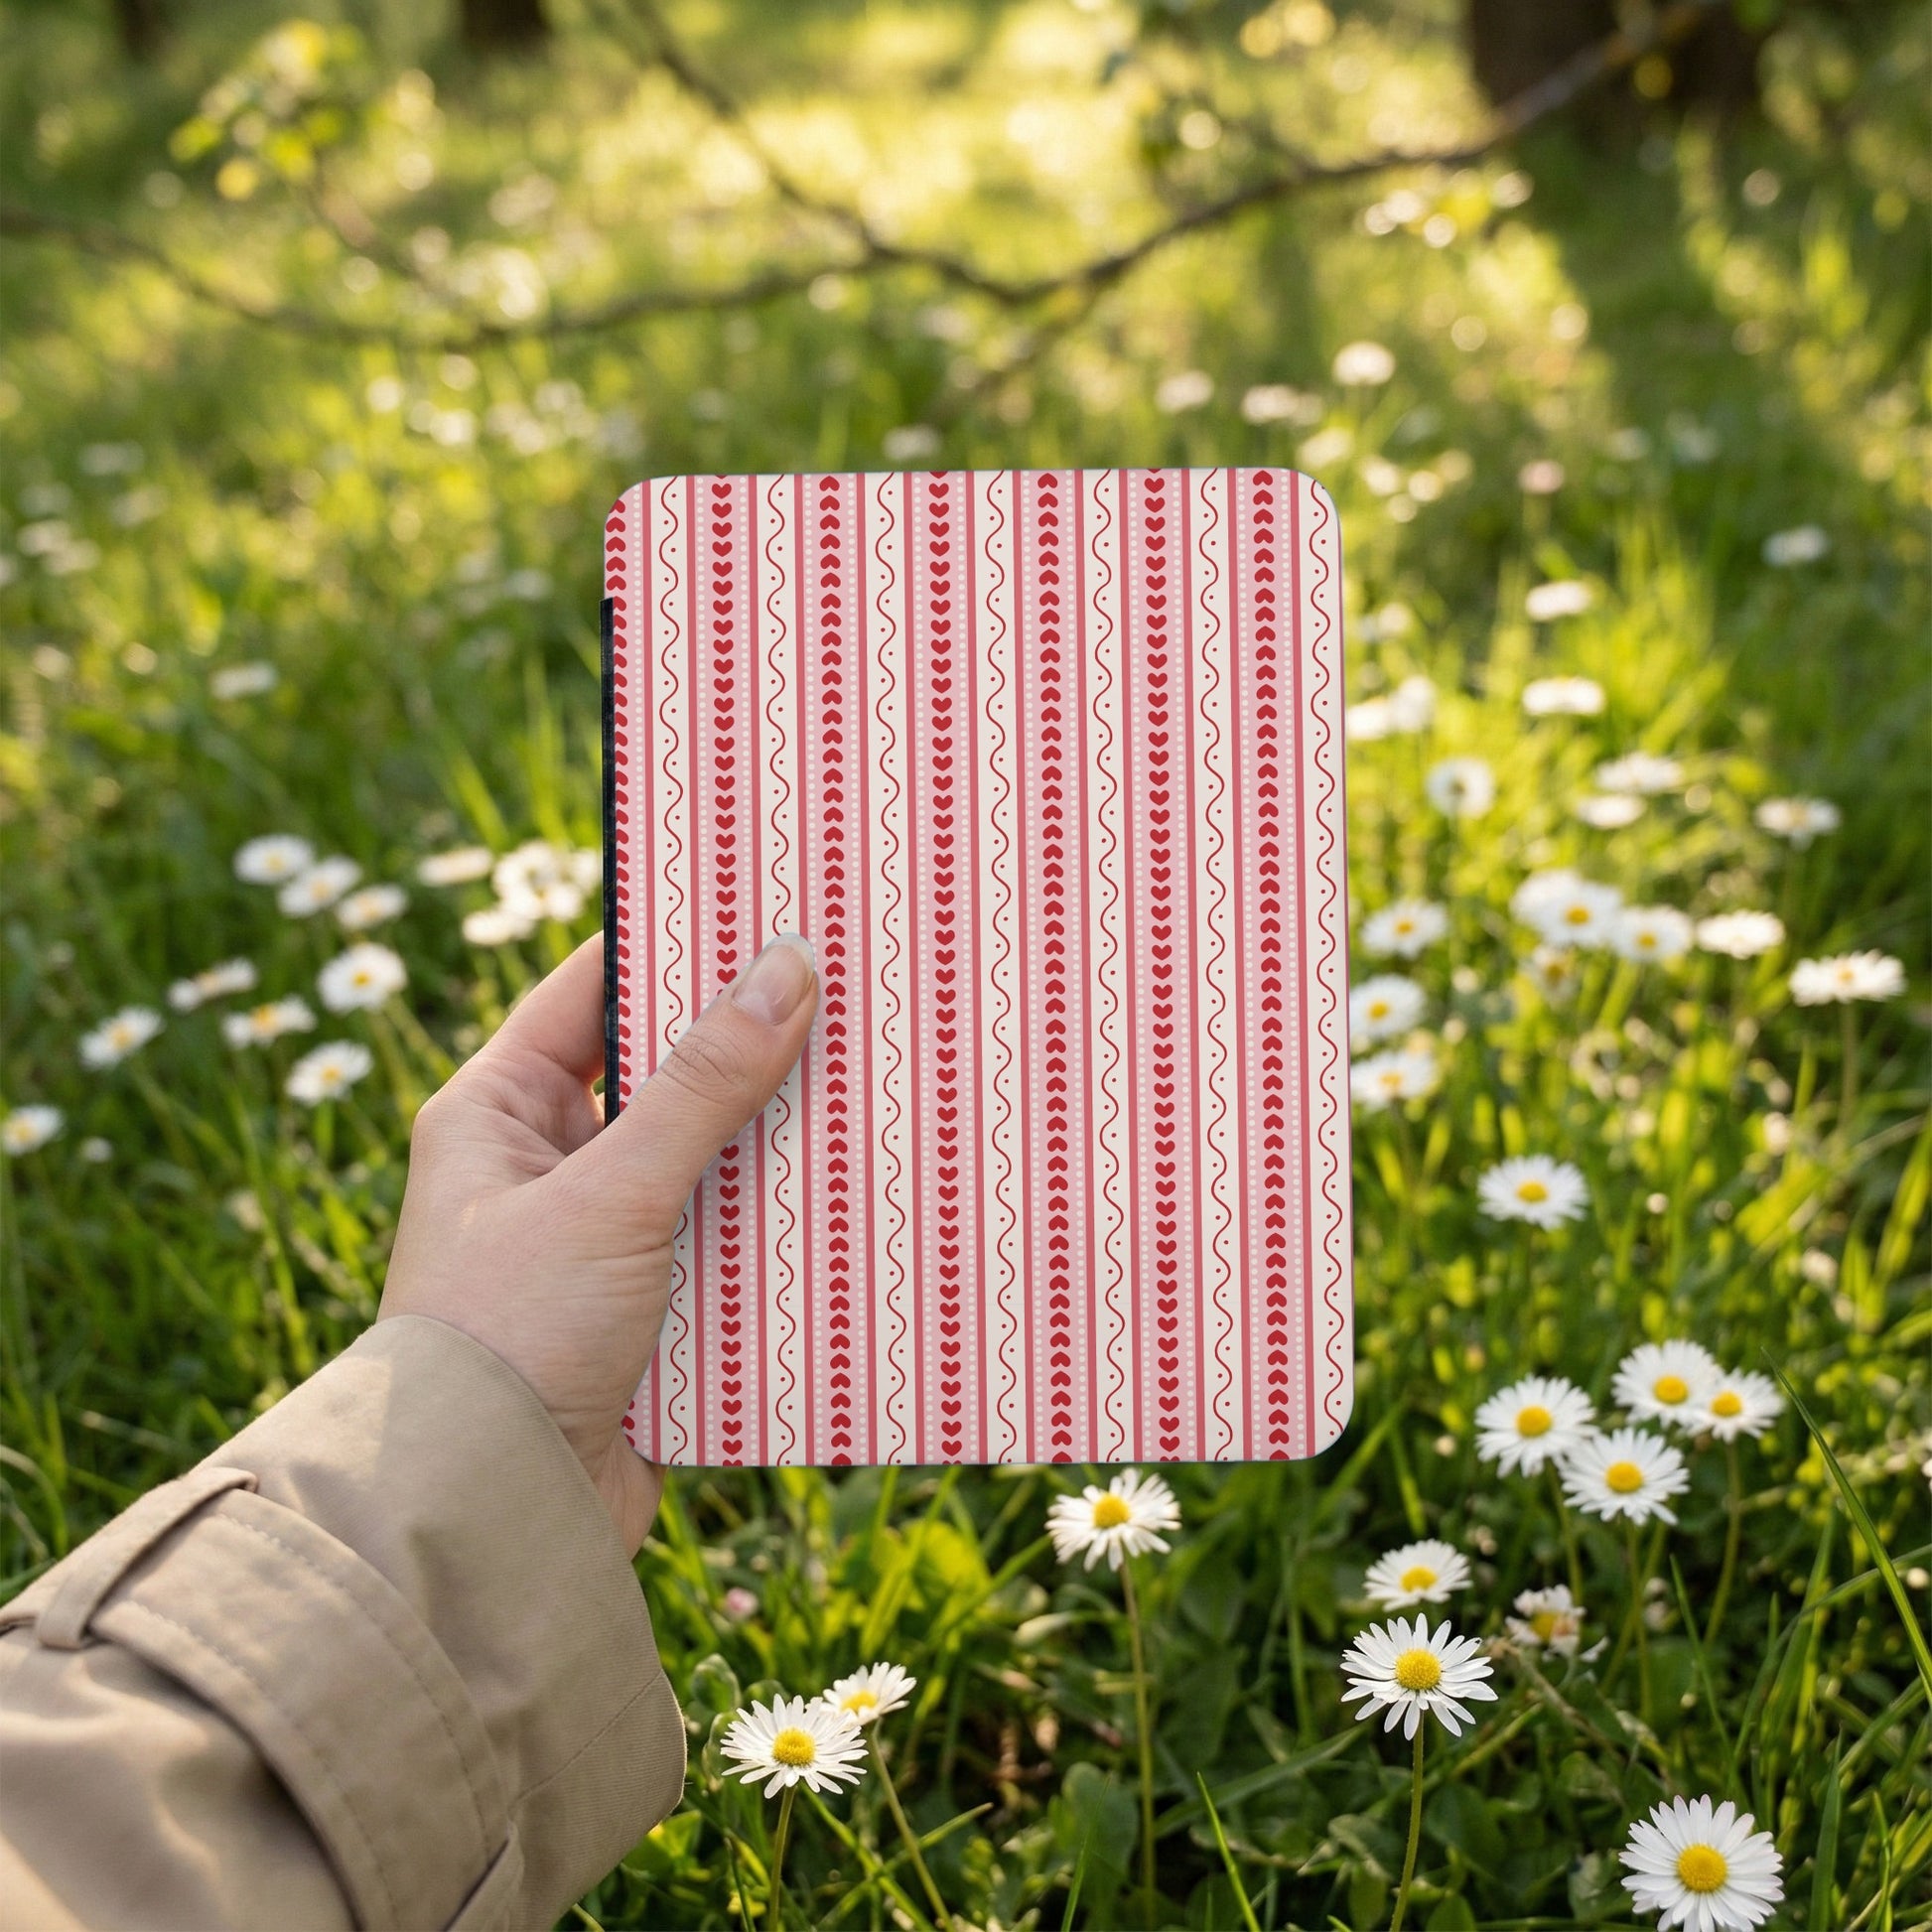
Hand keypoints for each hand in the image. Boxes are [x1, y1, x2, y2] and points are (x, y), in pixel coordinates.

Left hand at [380, 930, 818, 1554]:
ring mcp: (601, 1243)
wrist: (487, 1523)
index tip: (765, 898)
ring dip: (778, 1140)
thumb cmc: (507, 1336)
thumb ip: (702, 1084)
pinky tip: (861, 1196)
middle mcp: (546, 1167)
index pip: (591, 987)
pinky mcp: (651, 1315)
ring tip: (877, 1080)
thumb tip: (787, 963)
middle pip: (664, 1074)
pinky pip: (731, 1247)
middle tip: (849, 985)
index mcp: (497, 1112)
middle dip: (750, 1042)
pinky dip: (784, 1228)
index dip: (674, 939)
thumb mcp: (610, 1194)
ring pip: (709, 1162)